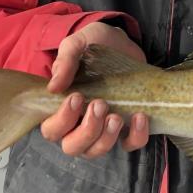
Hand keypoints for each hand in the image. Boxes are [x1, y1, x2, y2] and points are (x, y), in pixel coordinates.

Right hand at [41, 22, 148, 157]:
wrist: (122, 42)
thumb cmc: (94, 45)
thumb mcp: (77, 44)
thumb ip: (65, 61)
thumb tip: (53, 87)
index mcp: (61, 108)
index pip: (52, 129)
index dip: (61, 120)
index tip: (76, 97)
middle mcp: (79, 124)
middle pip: (73, 147)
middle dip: (87, 130)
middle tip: (100, 105)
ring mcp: (103, 129)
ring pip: (97, 150)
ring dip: (107, 137)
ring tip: (117, 116)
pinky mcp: (127, 127)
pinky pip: (130, 144)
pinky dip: (136, 136)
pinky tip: (140, 117)